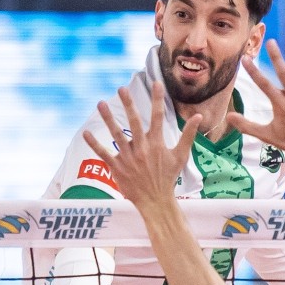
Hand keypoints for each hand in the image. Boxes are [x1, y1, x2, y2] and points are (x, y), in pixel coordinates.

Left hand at [84, 83, 199, 211]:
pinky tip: (86, 133)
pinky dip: (94, 144)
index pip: (158, 116)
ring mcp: (128, 158)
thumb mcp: (181, 156)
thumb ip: (188, 135)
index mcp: (157, 144)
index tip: (156, 83)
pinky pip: (103, 153)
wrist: (155, 200)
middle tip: (122, 88)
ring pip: (116, 134)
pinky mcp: (117, 168)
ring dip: (108, 118)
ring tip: (100, 103)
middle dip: (128, 104)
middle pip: (134, 121)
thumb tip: (199, 116)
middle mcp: (142, 148)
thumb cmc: (168, 177)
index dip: (157, 99)